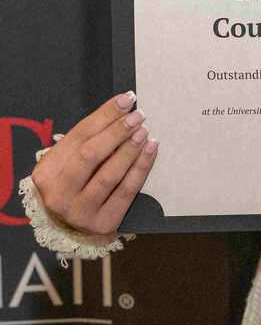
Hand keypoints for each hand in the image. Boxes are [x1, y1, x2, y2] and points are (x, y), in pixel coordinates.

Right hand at [29, 92, 158, 235]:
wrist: (74, 225)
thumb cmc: (76, 183)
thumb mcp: (70, 162)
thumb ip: (88, 141)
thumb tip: (122, 111)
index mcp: (46, 172)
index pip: (78, 136)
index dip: (104, 116)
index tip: (126, 100)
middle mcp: (58, 193)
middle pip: (91, 155)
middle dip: (117, 132)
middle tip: (137, 116)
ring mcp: (79, 211)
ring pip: (109, 174)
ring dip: (130, 149)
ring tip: (144, 131)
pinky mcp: (103, 222)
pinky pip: (127, 191)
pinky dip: (141, 168)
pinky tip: (151, 150)